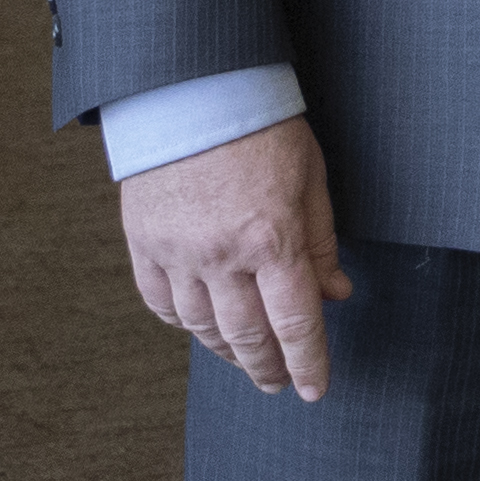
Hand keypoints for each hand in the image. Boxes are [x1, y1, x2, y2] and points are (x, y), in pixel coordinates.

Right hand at [119, 115, 349, 399]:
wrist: (192, 92)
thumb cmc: (262, 127)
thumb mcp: (311, 178)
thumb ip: (321, 241)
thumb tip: (336, 294)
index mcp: (272, 238)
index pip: (296, 321)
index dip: (308, 361)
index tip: (316, 388)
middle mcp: (221, 255)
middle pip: (247, 335)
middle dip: (268, 367)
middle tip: (280, 383)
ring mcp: (177, 253)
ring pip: (202, 327)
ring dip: (227, 351)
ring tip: (246, 360)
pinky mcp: (143, 244)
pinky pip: (161, 303)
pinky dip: (183, 323)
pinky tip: (200, 328)